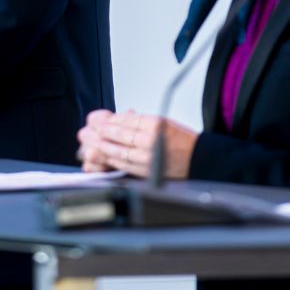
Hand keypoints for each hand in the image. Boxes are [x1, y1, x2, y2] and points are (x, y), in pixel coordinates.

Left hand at [76, 108, 195, 179]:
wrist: (198, 159)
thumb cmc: (182, 140)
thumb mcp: (162, 121)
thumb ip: (140, 121)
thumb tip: (120, 118)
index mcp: (154, 124)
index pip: (125, 120)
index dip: (110, 121)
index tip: (101, 121)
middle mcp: (150, 140)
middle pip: (119, 135)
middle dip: (102, 133)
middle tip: (91, 132)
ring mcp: (147, 157)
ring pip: (118, 151)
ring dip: (104, 148)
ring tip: (94, 144)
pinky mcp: (146, 171)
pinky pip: (125, 165)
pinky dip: (113, 160)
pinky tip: (106, 157)